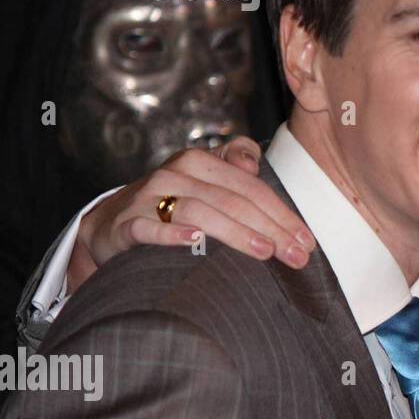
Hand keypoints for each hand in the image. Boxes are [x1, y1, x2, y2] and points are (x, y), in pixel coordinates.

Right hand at [67, 136, 315, 293]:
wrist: (112, 222)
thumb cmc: (174, 202)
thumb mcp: (206, 179)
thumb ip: (236, 163)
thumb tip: (254, 165)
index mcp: (200, 161)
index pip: (252, 189)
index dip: (283, 214)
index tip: (307, 242)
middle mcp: (175, 174)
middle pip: (233, 201)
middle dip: (271, 229)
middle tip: (296, 256)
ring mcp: (148, 198)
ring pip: (200, 211)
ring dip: (236, 233)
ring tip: (264, 252)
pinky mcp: (126, 223)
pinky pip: (150, 228)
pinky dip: (172, 234)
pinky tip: (196, 241)